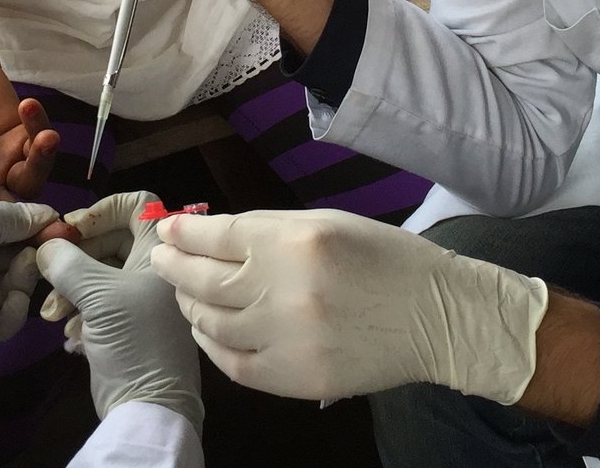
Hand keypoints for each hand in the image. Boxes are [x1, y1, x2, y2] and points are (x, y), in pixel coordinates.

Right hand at [0, 46, 59, 212]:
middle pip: (8, 203)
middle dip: (29, 213)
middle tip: (42, 200)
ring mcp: (4, 155)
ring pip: (32, 175)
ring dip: (43, 162)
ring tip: (46, 138)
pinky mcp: (22, 132)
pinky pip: (39, 140)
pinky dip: (40, 127)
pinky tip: (28, 105)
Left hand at [0, 202, 57, 346]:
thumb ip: (1, 220)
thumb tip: (46, 212)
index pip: (15, 226)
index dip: (38, 224)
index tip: (61, 222)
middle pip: (24, 254)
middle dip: (41, 249)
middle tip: (58, 246)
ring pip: (22, 284)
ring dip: (29, 274)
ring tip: (24, 267)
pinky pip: (11, 318)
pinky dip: (17, 309)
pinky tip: (12, 299)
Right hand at [35, 190, 155, 337]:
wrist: (147, 405)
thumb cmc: (134, 339)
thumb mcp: (98, 295)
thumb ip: (67, 262)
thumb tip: (46, 247)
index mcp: (163, 253)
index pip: (138, 205)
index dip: (103, 209)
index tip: (72, 229)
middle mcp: (155, 270)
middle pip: (109, 240)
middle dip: (75, 258)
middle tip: (48, 271)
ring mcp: (140, 298)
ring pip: (98, 273)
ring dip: (70, 288)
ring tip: (52, 314)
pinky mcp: (126, 323)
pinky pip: (96, 302)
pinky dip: (79, 310)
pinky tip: (68, 331)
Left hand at [152, 209, 548, 403]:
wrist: (436, 317)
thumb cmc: (385, 258)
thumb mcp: (328, 222)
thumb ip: (269, 228)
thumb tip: (213, 233)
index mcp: (294, 240)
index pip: (217, 236)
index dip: (184, 234)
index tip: (167, 232)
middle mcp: (283, 288)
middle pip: (204, 279)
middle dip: (174, 267)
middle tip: (162, 261)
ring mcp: (286, 337)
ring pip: (211, 322)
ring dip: (190, 305)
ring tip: (186, 294)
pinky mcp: (294, 377)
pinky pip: (232, 363)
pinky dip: (211, 345)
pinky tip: (206, 330)